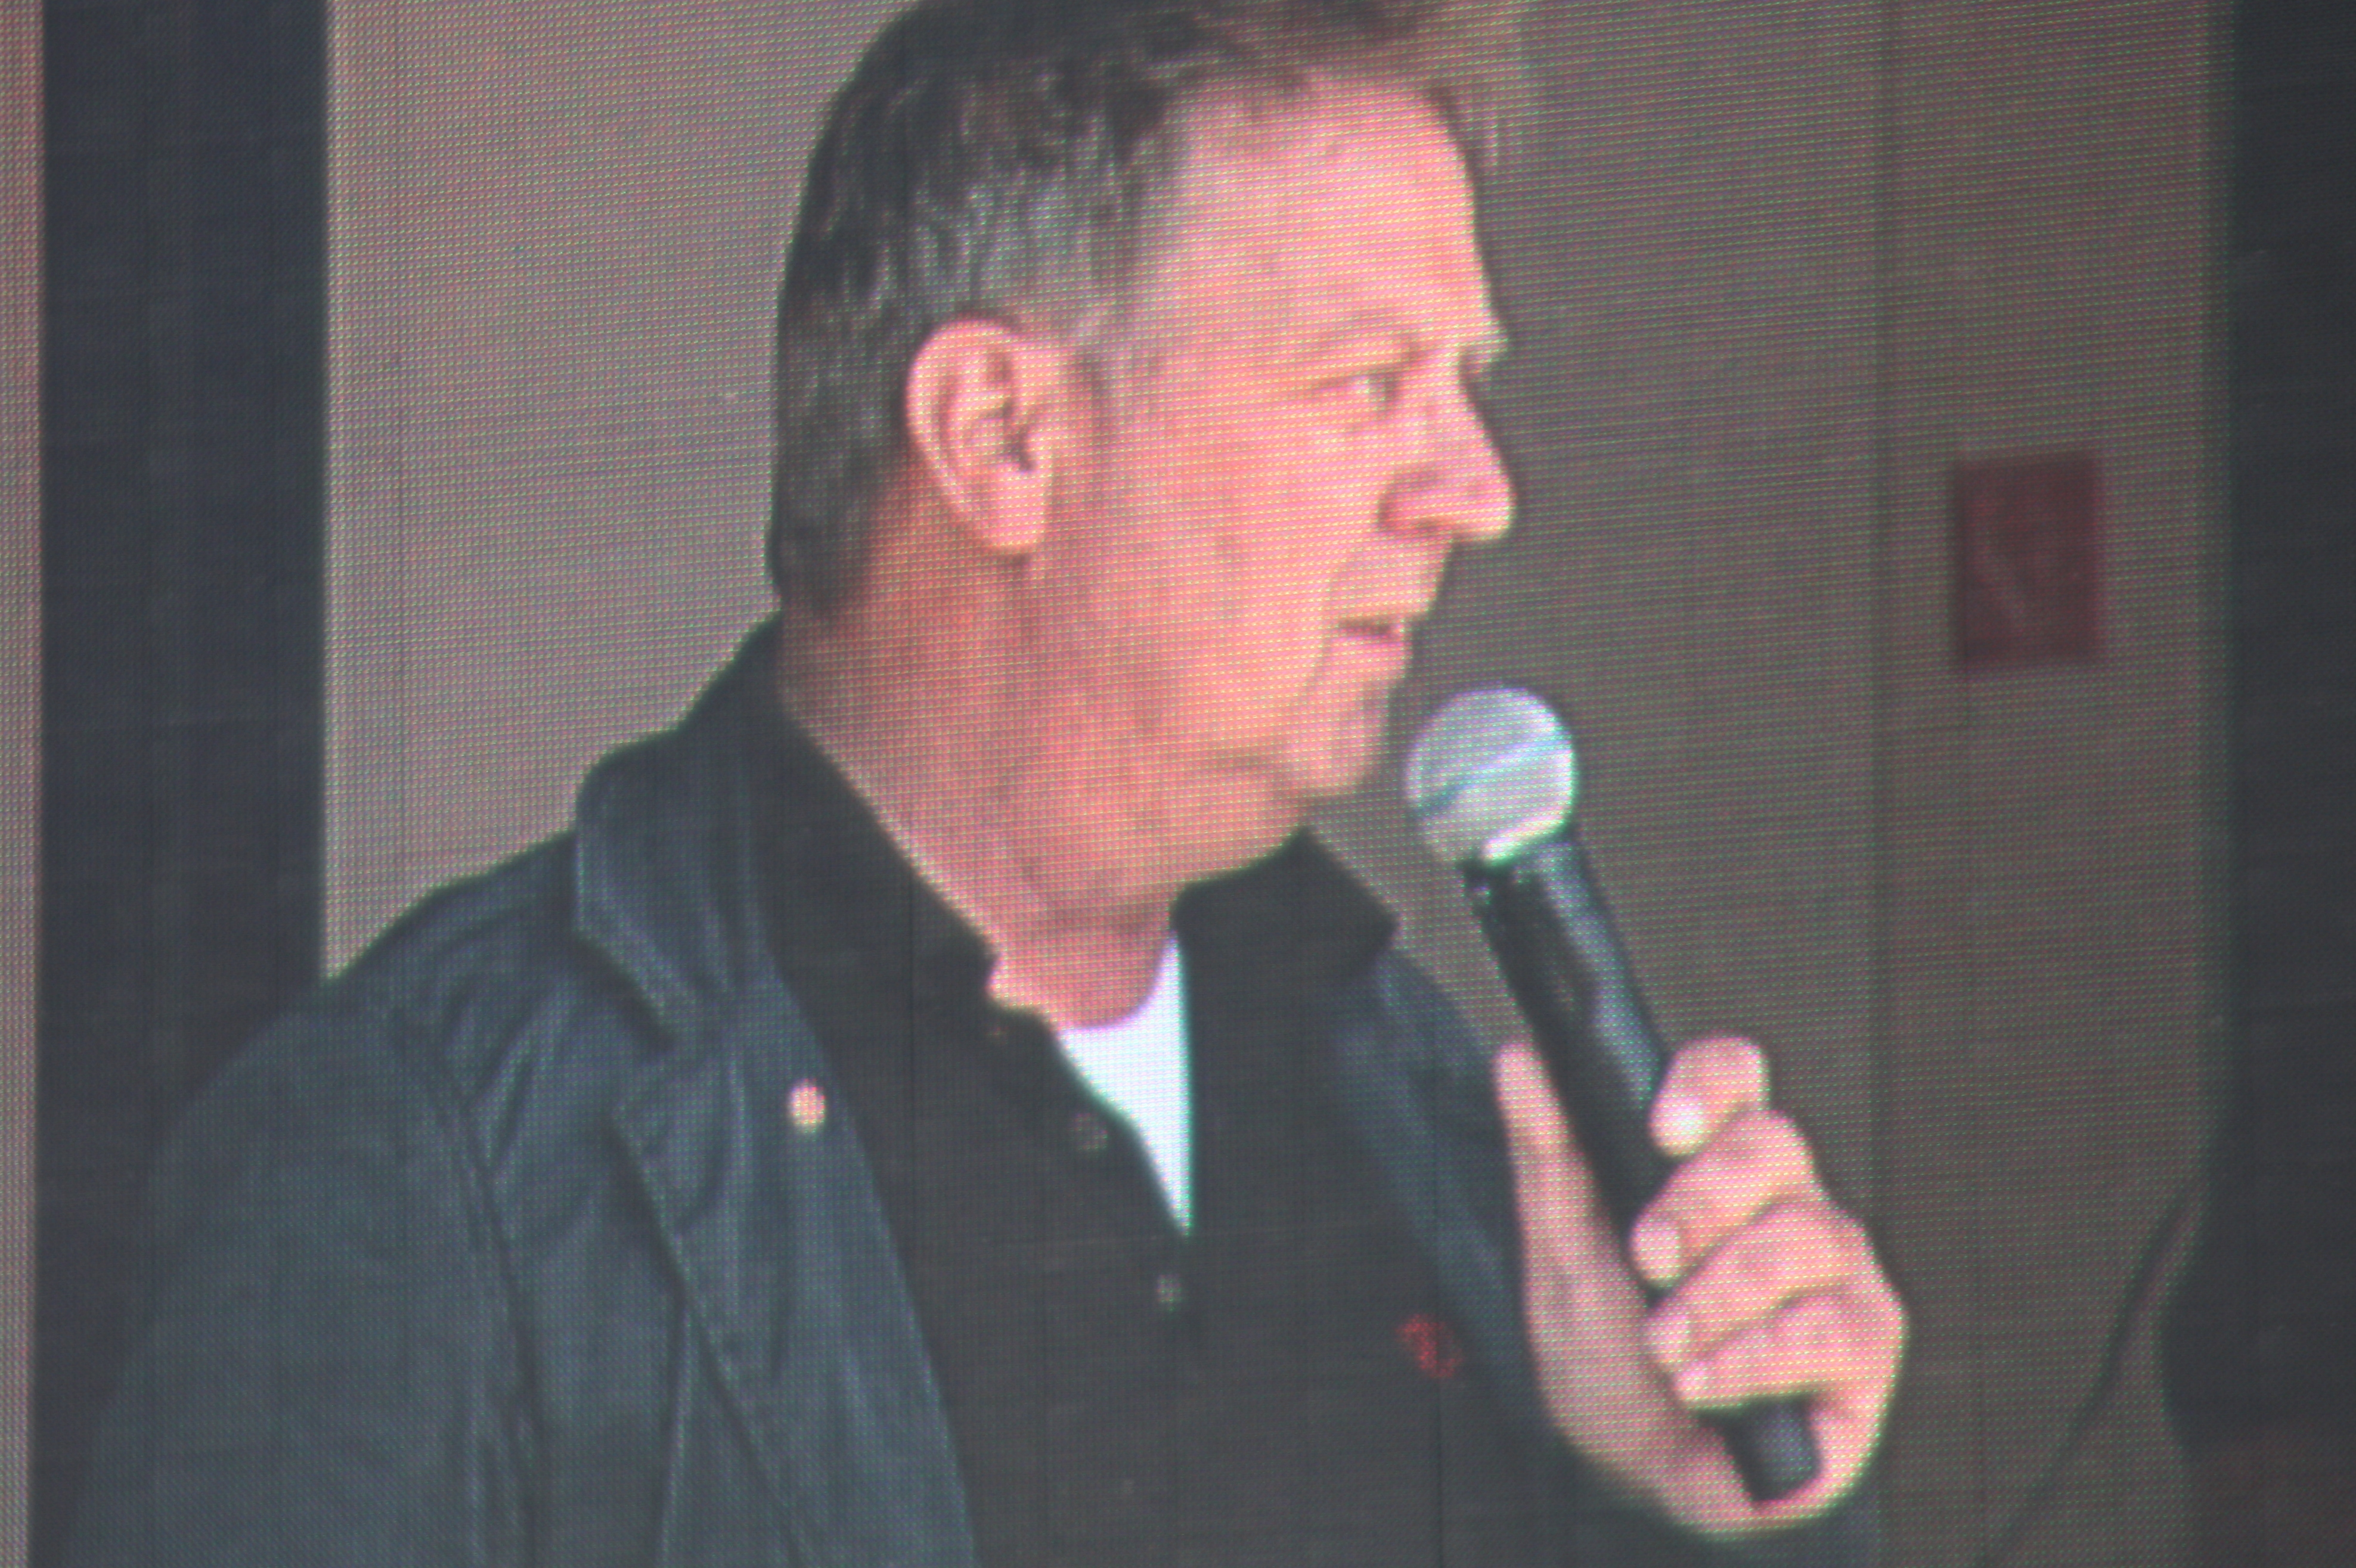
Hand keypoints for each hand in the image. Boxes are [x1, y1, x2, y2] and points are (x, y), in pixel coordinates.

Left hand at [1493, 1035, 1903, 1534]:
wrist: (1635, 1465)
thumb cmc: (1606, 1347)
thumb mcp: (1560, 1256)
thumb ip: (1548, 1156)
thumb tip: (1519, 1060)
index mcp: (1716, 1158)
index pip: (1732, 1076)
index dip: (1707, 1084)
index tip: (1662, 1128)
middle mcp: (1788, 1197)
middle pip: (1772, 1146)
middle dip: (1700, 1203)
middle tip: (1647, 1257)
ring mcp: (1836, 1266)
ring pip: (1803, 1238)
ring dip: (1717, 1296)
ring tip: (1663, 1346)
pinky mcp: (1865, 1341)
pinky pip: (1828, 1329)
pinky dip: (1752, 1358)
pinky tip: (1701, 1385)